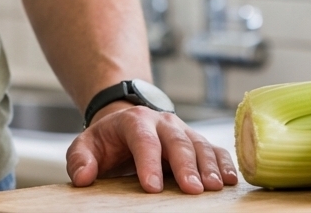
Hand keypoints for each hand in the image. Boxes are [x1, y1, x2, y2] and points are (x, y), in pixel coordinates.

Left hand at [66, 103, 237, 193]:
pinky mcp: (196, 140)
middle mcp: (162, 122)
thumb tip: (83, 178)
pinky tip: (230, 180)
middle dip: (186, 166)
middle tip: (193, 190)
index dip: (149, 163)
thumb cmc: (106, 140)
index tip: (152, 187)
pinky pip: (214, 149)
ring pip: (199, 144)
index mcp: (134, 121)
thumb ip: (80, 160)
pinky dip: (224, 163)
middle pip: (177, 142)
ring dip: (209, 166)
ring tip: (214, 187)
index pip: (143, 140)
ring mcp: (182, 130)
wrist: (125, 120)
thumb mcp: (86, 145)